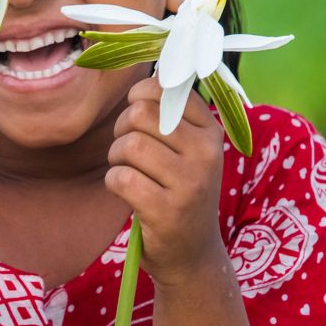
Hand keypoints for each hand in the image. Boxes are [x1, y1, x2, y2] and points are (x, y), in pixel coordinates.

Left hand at [106, 77, 225, 288]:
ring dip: (116, 158)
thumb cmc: (181, 193)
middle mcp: (206, 153)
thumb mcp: (189, 152)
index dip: (140, 97)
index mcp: (211, 131)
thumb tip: (149, 69)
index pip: (167, 89)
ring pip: (128, 145)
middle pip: (140, 114)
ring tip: (129, 173)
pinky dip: (114, 183)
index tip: (139, 118)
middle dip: (122, 130)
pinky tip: (128, 193)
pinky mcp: (166, 210)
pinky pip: (120, 178)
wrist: (192, 256)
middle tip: (128, 151)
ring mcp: (189, 183)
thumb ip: (172, 114)